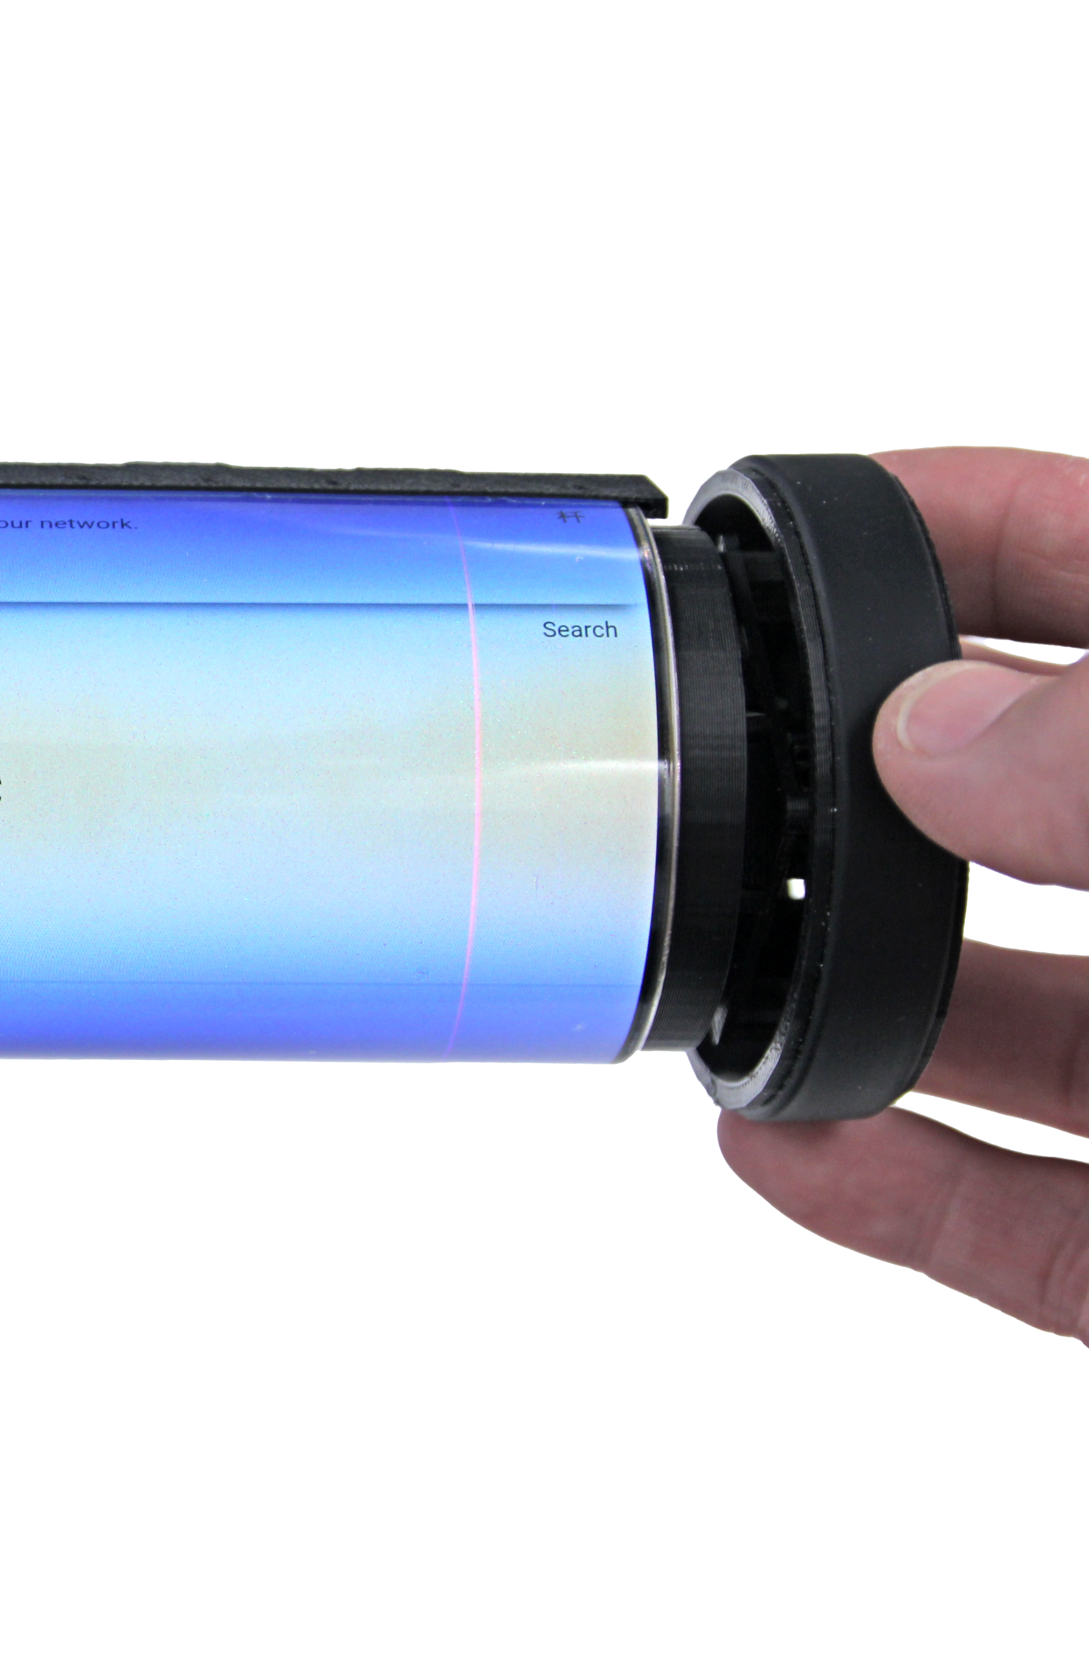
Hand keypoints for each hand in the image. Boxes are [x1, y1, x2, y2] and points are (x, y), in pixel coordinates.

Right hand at [721, 447, 1088, 1340]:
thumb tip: (938, 733)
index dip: (966, 522)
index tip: (806, 525)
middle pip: (1018, 801)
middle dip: (863, 781)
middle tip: (727, 771)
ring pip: (1004, 1016)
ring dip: (845, 996)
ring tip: (718, 974)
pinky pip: (1017, 1214)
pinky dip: (886, 1186)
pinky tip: (788, 1143)